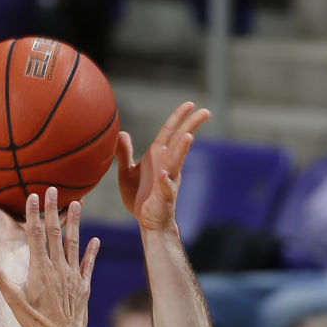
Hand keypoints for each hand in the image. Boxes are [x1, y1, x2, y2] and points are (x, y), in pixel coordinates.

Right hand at [0, 189, 97, 326]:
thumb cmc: (37, 322)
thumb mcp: (13, 300)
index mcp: (40, 269)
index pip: (35, 235)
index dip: (34, 214)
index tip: (33, 195)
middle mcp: (58, 268)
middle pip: (55, 233)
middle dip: (54, 209)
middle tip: (54, 189)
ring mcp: (73, 276)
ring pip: (74, 244)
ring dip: (76, 223)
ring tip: (78, 204)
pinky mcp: (84, 286)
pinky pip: (88, 264)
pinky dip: (92, 251)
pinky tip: (95, 240)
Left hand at [118, 100, 209, 233]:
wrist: (147, 222)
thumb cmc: (140, 197)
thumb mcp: (126, 172)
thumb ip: (124, 153)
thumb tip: (121, 132)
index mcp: (158, 155)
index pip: (170, 131)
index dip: (178, 117)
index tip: (190, 104)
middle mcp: (166, 164)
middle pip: (181, 141)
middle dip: (192, 125)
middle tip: (205, 112)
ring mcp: (168, 179)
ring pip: (177, 162)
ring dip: (182, 149)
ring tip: (189, 136)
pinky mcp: (165, 196)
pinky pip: (166, 187)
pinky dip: (165, 181)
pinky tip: (163, 176)